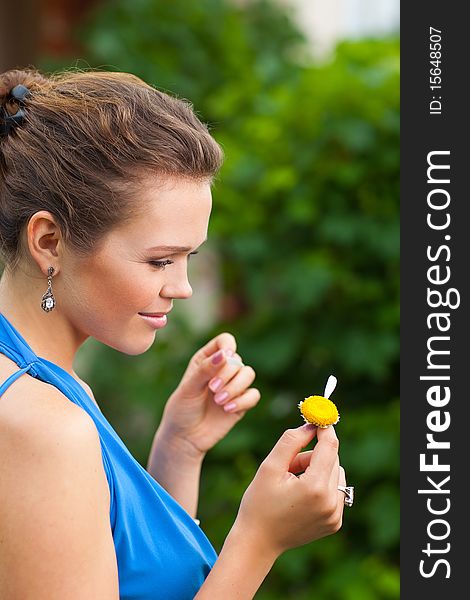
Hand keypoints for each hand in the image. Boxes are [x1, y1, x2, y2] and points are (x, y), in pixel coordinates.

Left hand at [156, 333, 260, 457]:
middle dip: (228, 374)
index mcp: (207, 359)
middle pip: (238, 360)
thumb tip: (225, 354)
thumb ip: (205, 370)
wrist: (185, 438)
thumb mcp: (188, 388)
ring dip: (236, 387)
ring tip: (219, 401)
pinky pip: (254, 395)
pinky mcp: (242, 403)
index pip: (225, 341)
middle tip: (212, 389)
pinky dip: (243, 401)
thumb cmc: (182, 409)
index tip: (224, 358)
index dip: (228, 346)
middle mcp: (222, 369)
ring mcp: (233, 386)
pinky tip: (228, 409)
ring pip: (249, 374)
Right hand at [233, 424, 345, 557]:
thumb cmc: (258, 502)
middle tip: (291, 463)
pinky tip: (301, 496)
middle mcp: (330, 502)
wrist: (258, 542)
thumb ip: (291, 441)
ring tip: (293, 482)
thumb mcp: (269, 467)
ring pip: (335, 473)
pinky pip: (335, 490)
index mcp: (314, 488)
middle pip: (332, 459)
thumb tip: (311, 425)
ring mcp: (334, 515)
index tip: (319, 417)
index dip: (325, 429)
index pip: (329, 447)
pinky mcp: (335, 523)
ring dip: (318, 470)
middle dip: (313, 454)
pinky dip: (321, 485)